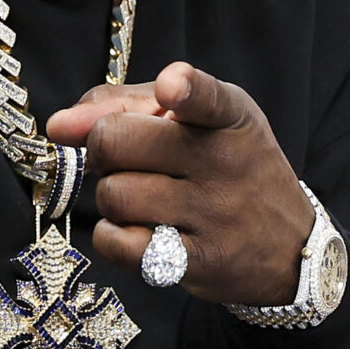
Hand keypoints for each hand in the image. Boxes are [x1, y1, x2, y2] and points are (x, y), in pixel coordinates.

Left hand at [44, 62, 313, 306]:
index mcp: (228, 115)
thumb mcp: (200, 120)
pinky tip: (137, 231)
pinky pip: (120, 244)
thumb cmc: (227, 169)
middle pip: (116, 141)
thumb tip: (60, 124)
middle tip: (122, 158)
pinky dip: (113, 237)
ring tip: (141, 198)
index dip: (184, 89)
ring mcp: (214, 213)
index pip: (205, 96)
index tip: (172, 87)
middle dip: (102, 149)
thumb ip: (129, 104)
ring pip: (113, 195)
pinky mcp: (199, 261)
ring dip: (111, 197)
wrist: (289, 246)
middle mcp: (225, 161)